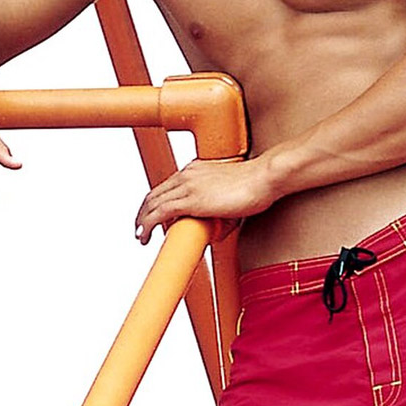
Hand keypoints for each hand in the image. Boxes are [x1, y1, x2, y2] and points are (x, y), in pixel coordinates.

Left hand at [135, 156, 273, 244]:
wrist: (265, 177)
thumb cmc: (258, 184)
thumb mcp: (231, 193)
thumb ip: (220, 208)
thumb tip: (216, 229)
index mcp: (195, 169)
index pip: (166, 185)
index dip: (155, 202)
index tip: (153, 217)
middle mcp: (187, 174)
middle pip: (153, 193)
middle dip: (143, 213)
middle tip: (141, 229)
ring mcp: (187, 185)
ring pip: (151, 204)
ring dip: (141, 221)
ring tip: (140, 237)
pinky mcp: (191, 200)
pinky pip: (158, 213)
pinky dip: (146, 225)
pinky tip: (145, 236)